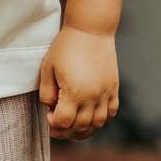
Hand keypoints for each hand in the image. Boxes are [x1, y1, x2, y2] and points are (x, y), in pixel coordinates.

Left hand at [38, 25, 118, 139]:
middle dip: (66, 130)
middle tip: (57, 123)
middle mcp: (93, 97)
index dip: (53, 123)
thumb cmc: (66, 47)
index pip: (63, 122)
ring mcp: (106, 93)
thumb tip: (51, 109)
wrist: (91, 30)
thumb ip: (47, 93)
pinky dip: (101, 120)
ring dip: (84, 130)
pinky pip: (111, 113)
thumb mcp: (47, 69)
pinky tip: (90, 118)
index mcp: (75, 93)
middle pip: (80, 127)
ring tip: (73, 125)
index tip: (49, 113)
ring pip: (97, 124)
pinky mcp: (113, 88)